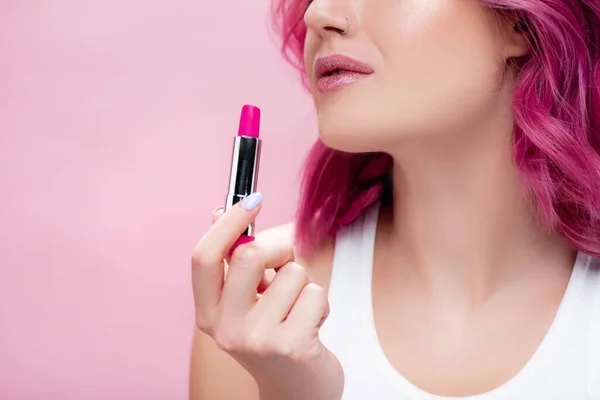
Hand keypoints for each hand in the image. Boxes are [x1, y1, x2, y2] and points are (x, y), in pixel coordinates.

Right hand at [191, 193, 343, 399]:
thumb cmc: (274, 336)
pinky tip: (312, 325)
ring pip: (291, 273)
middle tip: (287, 264)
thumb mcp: (246, 302)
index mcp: (209, 313)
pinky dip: (320, 302)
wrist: (296, 392)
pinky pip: (315, 293)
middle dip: (279, 250)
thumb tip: (221, 211)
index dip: (228, 223)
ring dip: (303, 283)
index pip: (203, 257)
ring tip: (297, 309)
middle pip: (249, 255)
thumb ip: (234, 261)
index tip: (252, 201)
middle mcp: (225, 328)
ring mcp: (256, 340)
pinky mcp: (290, 346)